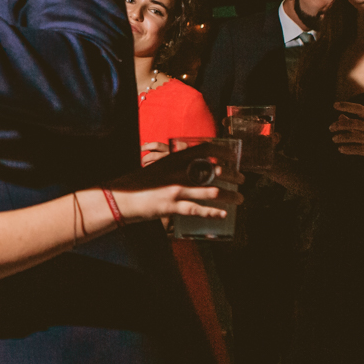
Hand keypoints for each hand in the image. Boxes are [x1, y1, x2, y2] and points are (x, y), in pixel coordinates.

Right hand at [108, 144, 243, 221]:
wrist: (121, 196)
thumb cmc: (140, 181)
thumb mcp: (158, 165)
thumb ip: (175, 161)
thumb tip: (193, 159)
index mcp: (174, 158)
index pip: (204, 149)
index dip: (223, 151)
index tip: (234, 156)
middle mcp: (178, 172)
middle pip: (214, 170)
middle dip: (233, 175)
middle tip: (242, 180)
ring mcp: (176, 189)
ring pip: (211, 191)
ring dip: (230, 195)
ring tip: (239, 199)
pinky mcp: (172, 206)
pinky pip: (197, 209)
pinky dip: (213, 212)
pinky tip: (222, 214)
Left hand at [331, 101, 363, 173]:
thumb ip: (357, 123)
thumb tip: (340, 118)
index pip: (360, 109)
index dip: (347, 106)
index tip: (335, 105)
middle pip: (354, 123)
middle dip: (340, 125)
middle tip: (331, 128)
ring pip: (354, 136)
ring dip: (341, 137)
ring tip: (334, 139)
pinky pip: (357, 149)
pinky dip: (347, 149)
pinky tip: (340, 149)